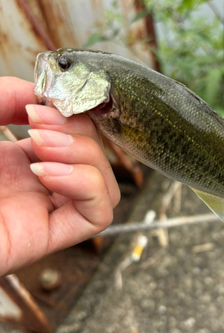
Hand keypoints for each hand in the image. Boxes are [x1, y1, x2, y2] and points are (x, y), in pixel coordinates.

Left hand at [0, 77, 119, 275]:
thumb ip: (2, 96)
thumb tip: (42, 95)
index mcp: (13, 161)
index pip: (71, 136)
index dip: (71, 113)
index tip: (44, 101)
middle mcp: (33, 186)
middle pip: (93, 156)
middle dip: (77, 130)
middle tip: (38, 124)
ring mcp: (41, 211)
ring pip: (105, 186)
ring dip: (86, 157)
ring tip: (41, 147)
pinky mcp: (45, 237)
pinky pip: (98, 216)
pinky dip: (87, 186)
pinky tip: (47, 175)